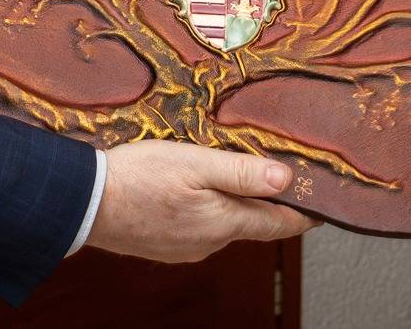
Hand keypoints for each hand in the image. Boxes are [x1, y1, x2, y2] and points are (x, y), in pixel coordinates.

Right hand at [84, 139, 319, 260]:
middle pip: (253, 223)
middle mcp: (211, 242)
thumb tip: (286, 179)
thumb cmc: (139, 178)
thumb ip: (241, 172)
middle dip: (267, 203)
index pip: (279, 223)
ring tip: (236, 179)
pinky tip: (194, 194)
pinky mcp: (168, 246)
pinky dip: (208, 212)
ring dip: (234, 206)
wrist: (86, 204)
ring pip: (225, 225)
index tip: (323, 206)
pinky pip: (200, 228)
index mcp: (224, 222)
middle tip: (280, 179)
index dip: (304, 213)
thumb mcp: (195, 163)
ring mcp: (188, 248)